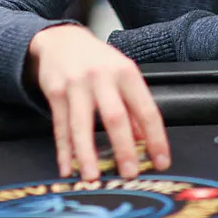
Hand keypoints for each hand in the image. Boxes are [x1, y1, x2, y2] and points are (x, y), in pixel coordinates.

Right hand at [28, 25, 169, 181]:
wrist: (62, 40)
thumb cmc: (98, 61)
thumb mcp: (122, 75)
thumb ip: (134, 107)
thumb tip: (144, 141)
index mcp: (126, 73)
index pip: (146, 110)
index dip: (156, 138)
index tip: (161, 161)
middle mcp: (102, 77)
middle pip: (115, 117)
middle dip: (124, 148)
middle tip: (130, 173)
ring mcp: (77, 84)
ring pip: (82, 124)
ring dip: (87, 154)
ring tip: (92, 177)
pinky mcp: (56, 92)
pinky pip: (61, 126)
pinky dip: (64, 150)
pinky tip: (68, 168)